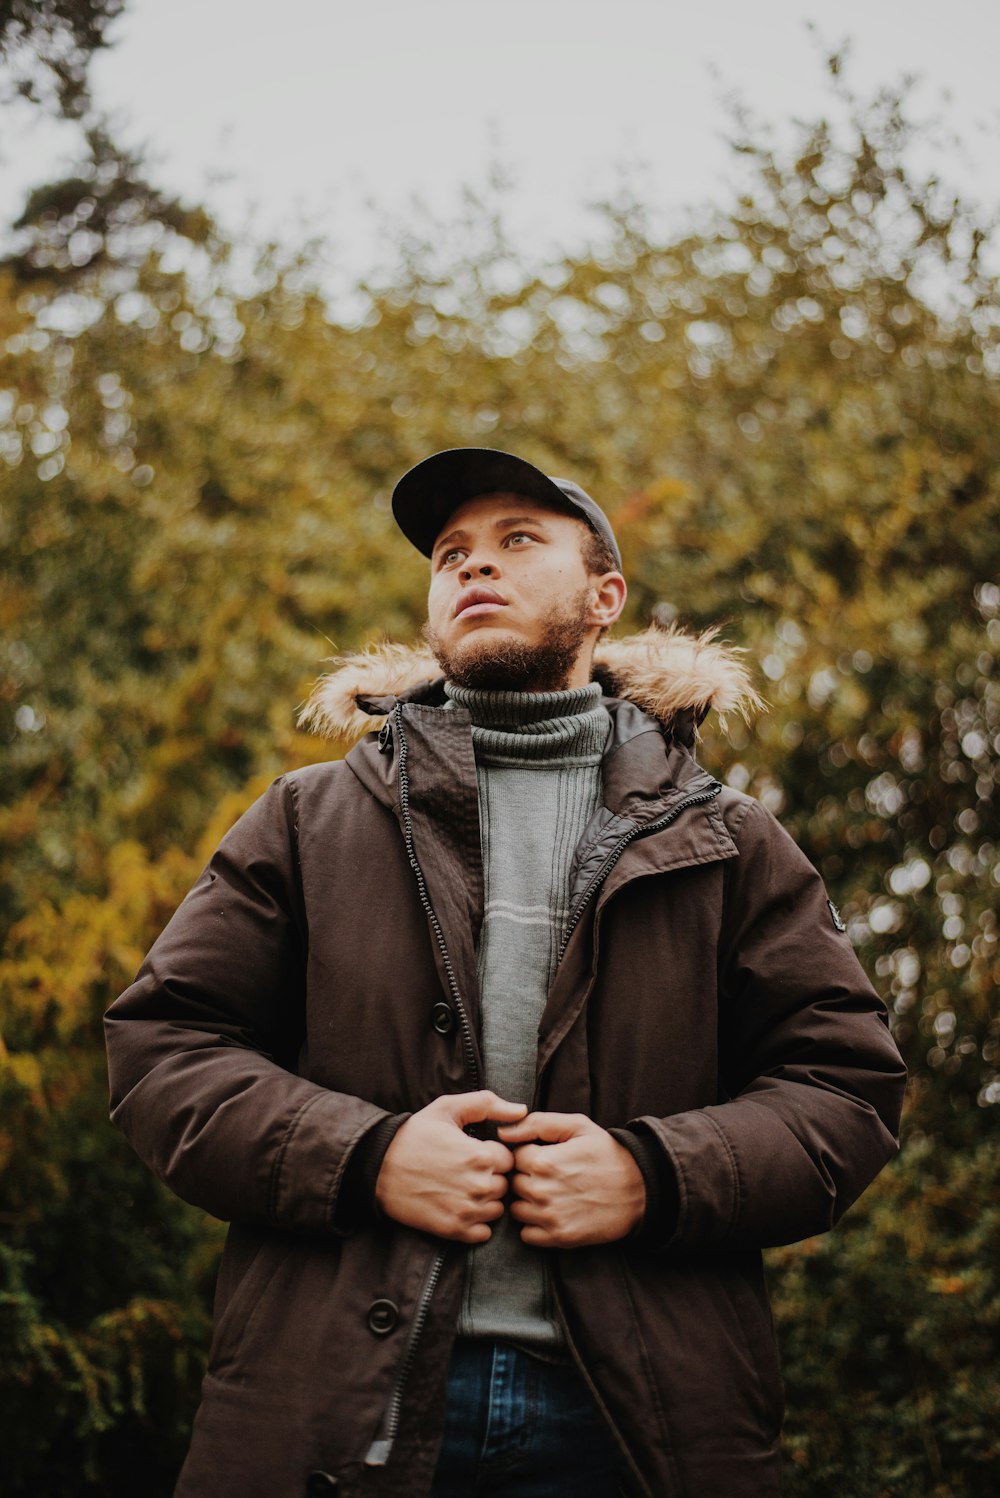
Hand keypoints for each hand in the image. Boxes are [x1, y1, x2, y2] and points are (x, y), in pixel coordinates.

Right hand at [375, 1091, 526, 1242]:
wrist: (377, 1167)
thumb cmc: (415, 1134)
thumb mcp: (448, 1108)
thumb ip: (488, 1104)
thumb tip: (522, 1110)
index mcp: (481, 1156)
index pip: (510, 1160)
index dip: (495, 1155)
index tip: (478, 1152)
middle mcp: (478, 1187)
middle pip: (505, 1186)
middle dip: (492, 1177)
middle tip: (468, 1170)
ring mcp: (466, 1211)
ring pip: (497, 1209)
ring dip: (486, 1200)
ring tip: (463, 1187)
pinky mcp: (453, 1231)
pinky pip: (484, 1232)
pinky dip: (477, 1222)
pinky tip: (460, 1206)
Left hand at [498, 1112, 645, 1247]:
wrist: (640, 1189)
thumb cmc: (607, 1153)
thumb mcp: (577, 1126)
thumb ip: (537, 1124)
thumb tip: (503, 1132)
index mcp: (543, 1161)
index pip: (513, 1157)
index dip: (528, 1154)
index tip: (544, 1156)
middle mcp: (542, 1191)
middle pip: (513, 1183)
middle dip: (526, 1177)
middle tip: (548, 1175)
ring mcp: (550, 1217)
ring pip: (517, 1210)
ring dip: (528, 1202)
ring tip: (550, 1193)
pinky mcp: (559, 1238)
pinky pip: (527, 1235)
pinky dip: (534, 1226)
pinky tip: (551, 1213)